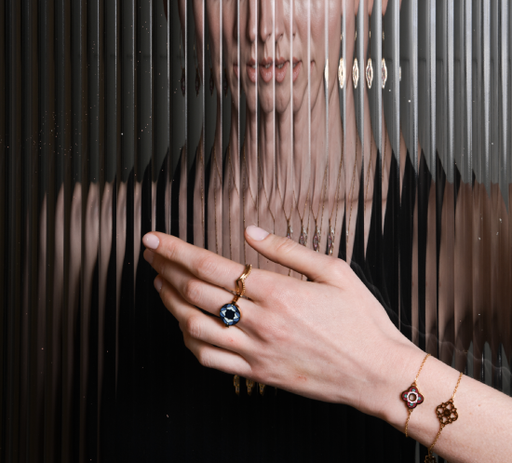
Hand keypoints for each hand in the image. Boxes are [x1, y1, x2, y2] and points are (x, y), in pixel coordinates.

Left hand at [142, 225, 417, 418]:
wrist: (376, 372)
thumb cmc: (359, 320)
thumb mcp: (333, 271)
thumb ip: (287, 249)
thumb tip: (250, 231)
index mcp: (277, 292)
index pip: (210, 266)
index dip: (175, 250)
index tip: (154, 240)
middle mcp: (260, 322)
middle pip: (194, 292)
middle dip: (165, 269)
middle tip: (151, 255)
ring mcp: (255, 351)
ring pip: (193, 326)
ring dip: (170, 303)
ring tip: (159, 284)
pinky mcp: (257, 373)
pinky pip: (209, 358)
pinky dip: (188, 338)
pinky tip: (184, 324)